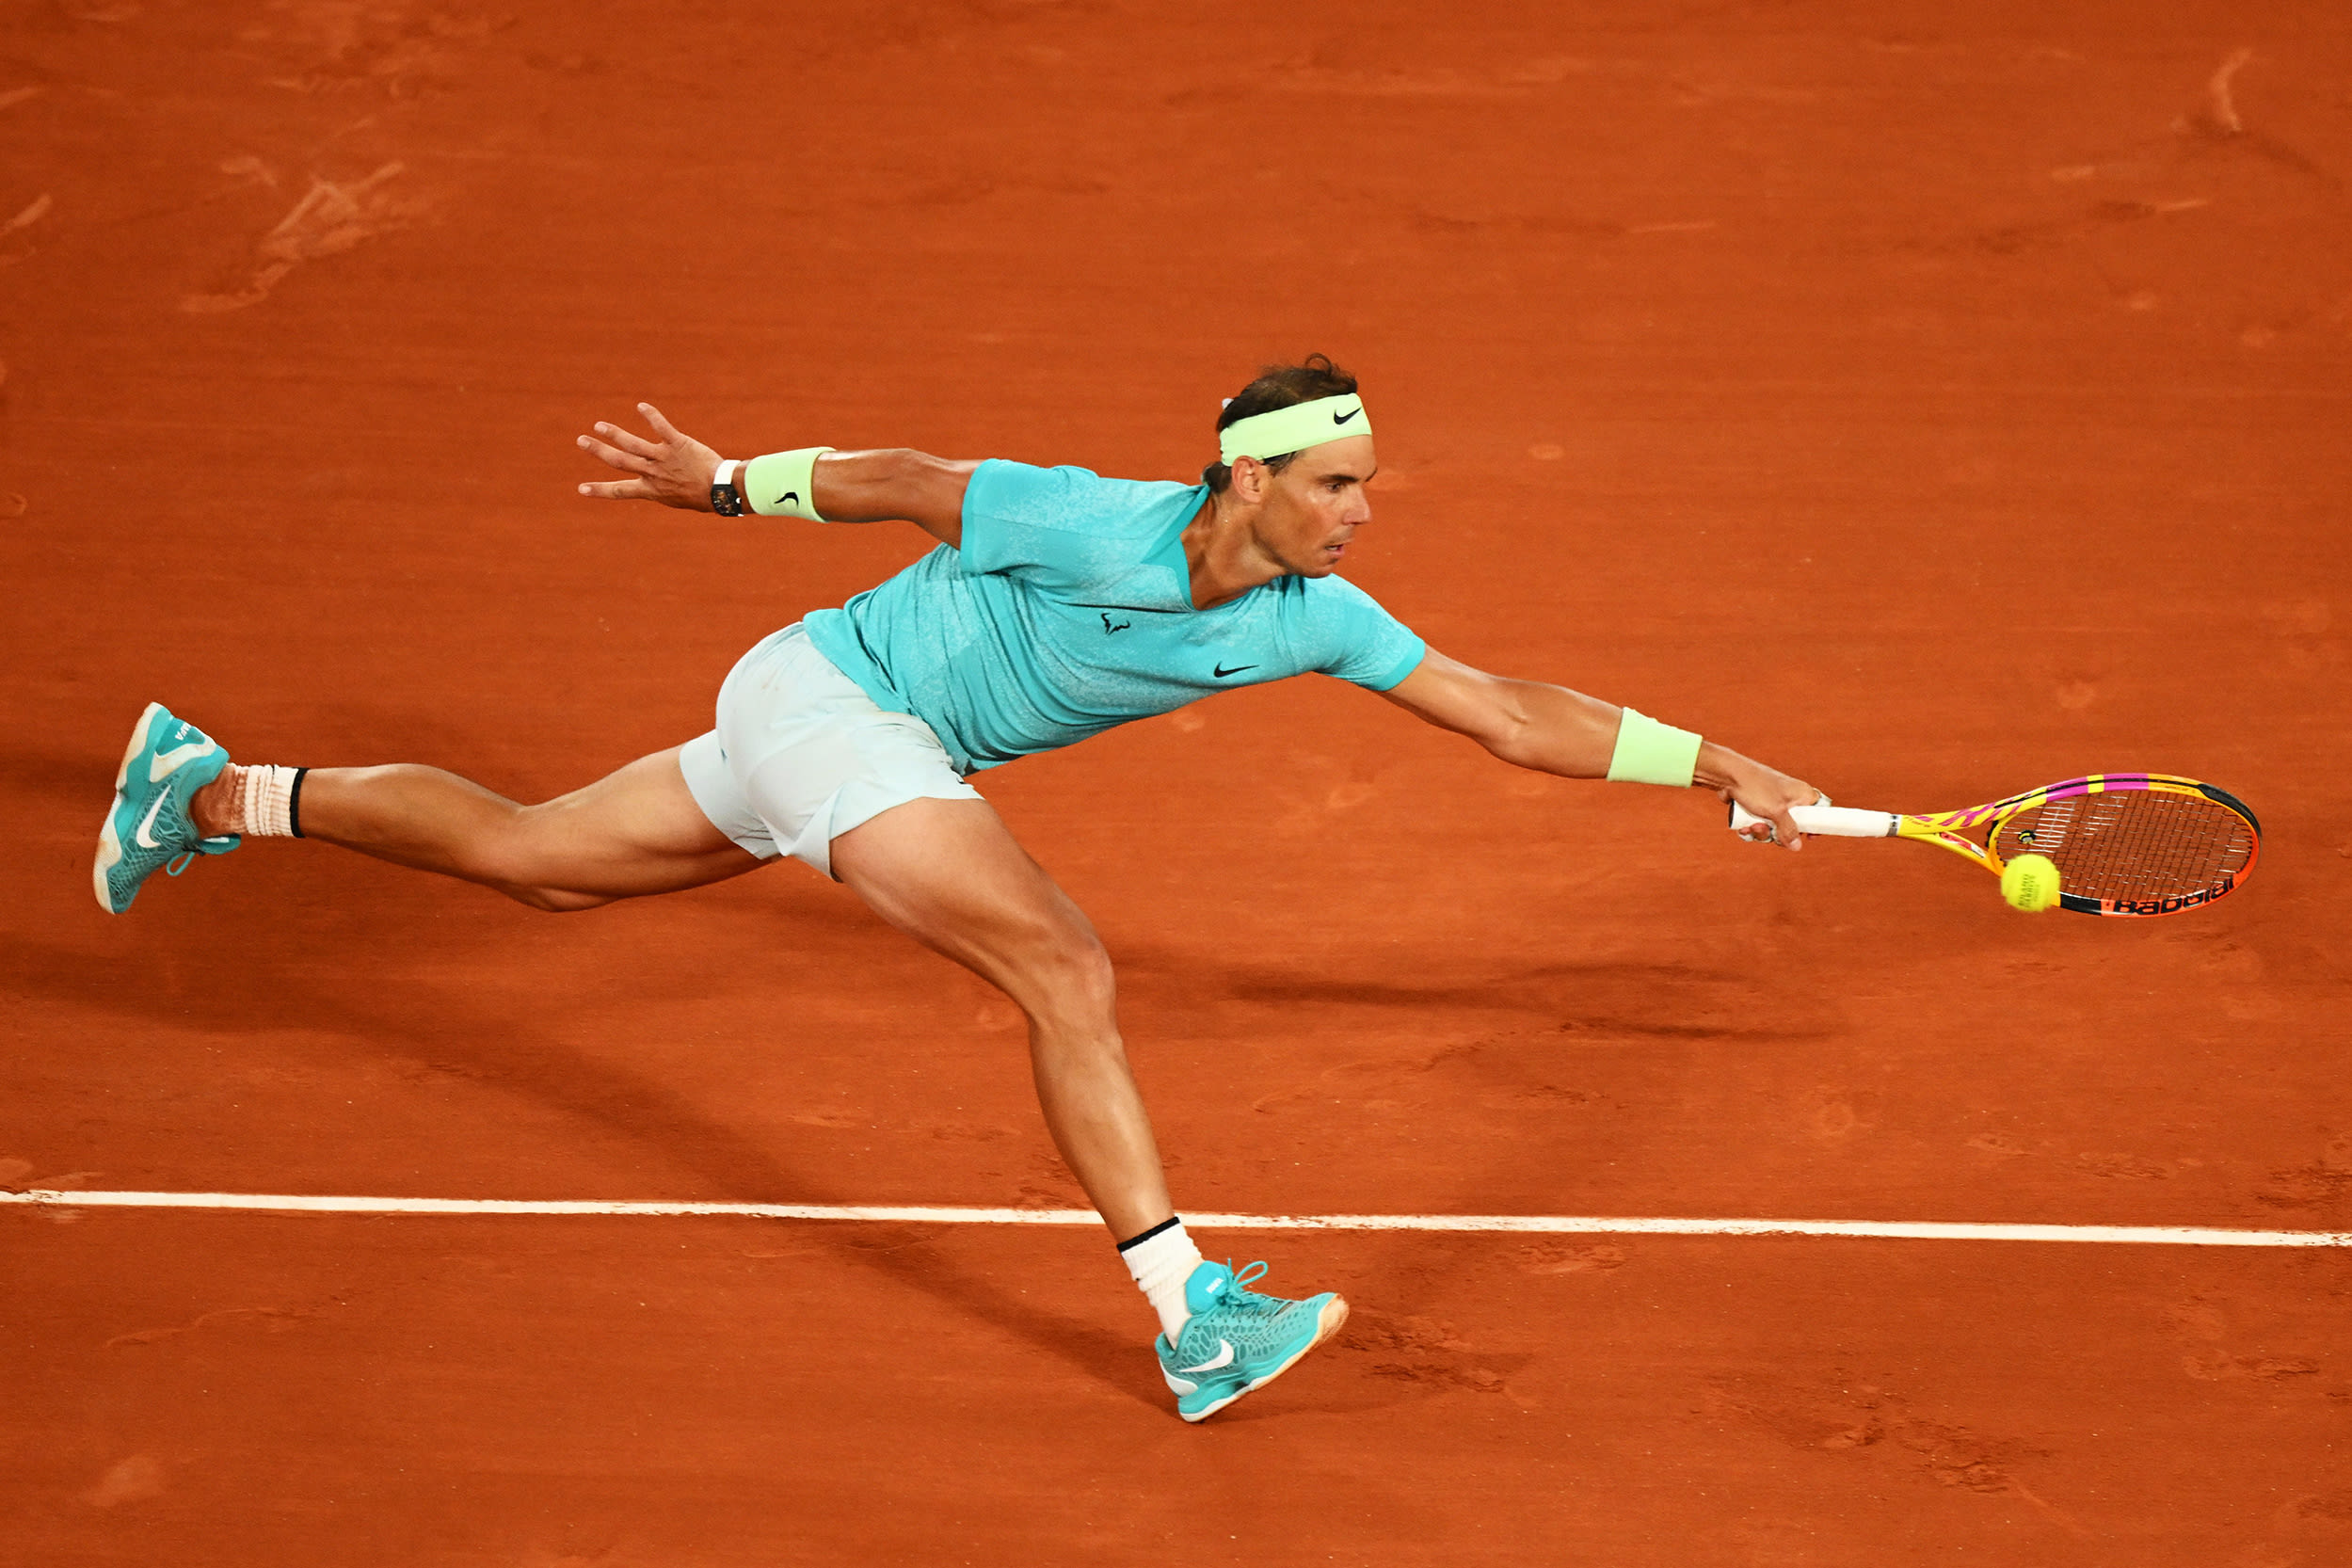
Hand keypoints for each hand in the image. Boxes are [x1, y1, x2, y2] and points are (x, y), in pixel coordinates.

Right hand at [576, 402, 722, 509]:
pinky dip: (651, 415)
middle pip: (619, 461)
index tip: (581, 489)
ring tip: (599, 426)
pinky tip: (641, 406)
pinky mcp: (678, 444)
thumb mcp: (675, 498)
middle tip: (581, 441)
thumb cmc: (701, 496)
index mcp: (651, 489)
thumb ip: (660, 489)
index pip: (620, 491)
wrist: (720, 491)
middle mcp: (653, 473)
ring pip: (633, 444)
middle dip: (598, 451)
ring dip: (614, 434)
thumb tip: (653, 487)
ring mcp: (664, 458)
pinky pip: (662, 427)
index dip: (599, 490)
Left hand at [1717, 758, 1824, 851]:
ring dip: (1761, 833)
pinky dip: (1752, 829)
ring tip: (1752, 826)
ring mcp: (1773, 803)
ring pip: (1774, 829)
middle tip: (1771, 831)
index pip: (1820, 812)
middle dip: (1778, 835)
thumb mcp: (1776, 812)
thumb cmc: (1755, 787)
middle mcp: (1790, 799)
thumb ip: (1788, 830)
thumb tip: (1797, 846)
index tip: (1809, 837)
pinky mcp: (1758, 807)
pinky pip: (1760, 825)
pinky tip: (1743, 827)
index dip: (1815, 826)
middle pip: (1793, 827)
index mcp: (1802, 794)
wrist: (1727, 775)